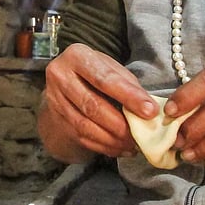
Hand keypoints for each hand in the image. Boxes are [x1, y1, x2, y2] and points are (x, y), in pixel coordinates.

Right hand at [39, 43, 157, 160]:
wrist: (65, 82)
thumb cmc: (95, 72)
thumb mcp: (110, 67)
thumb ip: (128, 84)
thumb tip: (148, 108)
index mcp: (76, 56)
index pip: (104, 79)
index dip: (128, 96)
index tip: (150, 110)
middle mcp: (60, 76)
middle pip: (92, 105)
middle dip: (120, 123)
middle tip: (141, 133)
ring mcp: (55, 100)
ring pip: (85, 125)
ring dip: (112, 139)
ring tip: (132, 144)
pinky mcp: (57, 120)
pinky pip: (82, 137)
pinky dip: (104, 146)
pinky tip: (120, 148)